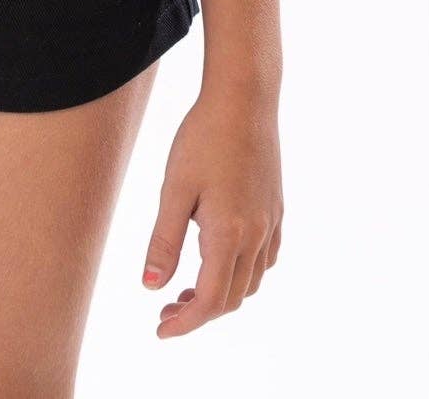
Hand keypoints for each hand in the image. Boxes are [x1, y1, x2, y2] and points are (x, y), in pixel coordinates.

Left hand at [142, 85, 282, 336]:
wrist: (245, 99)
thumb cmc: (203, 138)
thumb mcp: (174, 188)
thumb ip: (164, 240)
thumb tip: (151, 287)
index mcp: (229, 234)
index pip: (210, 301)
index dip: (186, 323)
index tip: (160, 329)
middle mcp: (257, 235)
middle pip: (232, 297)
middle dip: (200, 311)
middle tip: (166, 307)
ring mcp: (271, 223)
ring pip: (251, 281)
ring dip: (222, 294)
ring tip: (187, 286)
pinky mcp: (276, 209)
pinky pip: (265, 259)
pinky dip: (243, 273)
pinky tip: (220, 259)